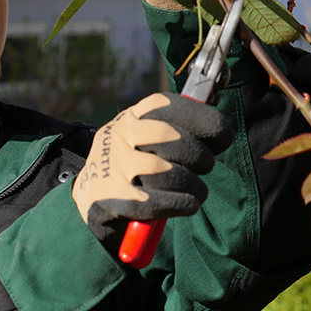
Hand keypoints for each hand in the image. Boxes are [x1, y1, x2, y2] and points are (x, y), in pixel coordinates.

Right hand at [73, 93, 233, 243]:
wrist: (88, 201)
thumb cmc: (133, 171)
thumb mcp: (147, 142)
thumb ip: (177, 134)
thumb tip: (218, 134)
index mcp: (131, 117)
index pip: (168, 106)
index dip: (202, 118)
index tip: (223, 136)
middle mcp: (118, 135)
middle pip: (173, 138)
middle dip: (200, 156)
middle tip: (204, 167)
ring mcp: (110, 166)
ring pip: (166, 172)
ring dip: (192, 185)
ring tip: (196, 192)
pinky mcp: (108, 199)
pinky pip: (153, 202)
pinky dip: (178, 204)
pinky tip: (187, 205)